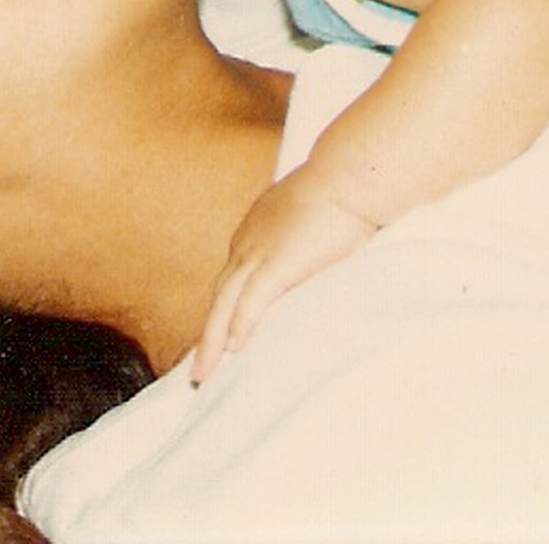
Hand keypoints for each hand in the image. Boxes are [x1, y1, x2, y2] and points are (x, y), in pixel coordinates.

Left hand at [190, 167, 377, 382]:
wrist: (350, 174)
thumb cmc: (342, 190)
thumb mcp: (312, 215)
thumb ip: (303, 239)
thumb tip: (313, 256)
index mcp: (256, 230)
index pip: (233, 277)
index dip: (224, 309)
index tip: (220, 334)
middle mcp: (249, 242)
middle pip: (220, 295)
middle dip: (208, 333)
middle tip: (199, 367)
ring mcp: (260, 251)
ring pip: (225, 304)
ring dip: (212, 341)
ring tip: (203, 373)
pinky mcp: (277, 263)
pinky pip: (250, 301)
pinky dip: (239, 326)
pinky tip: (233, 350)